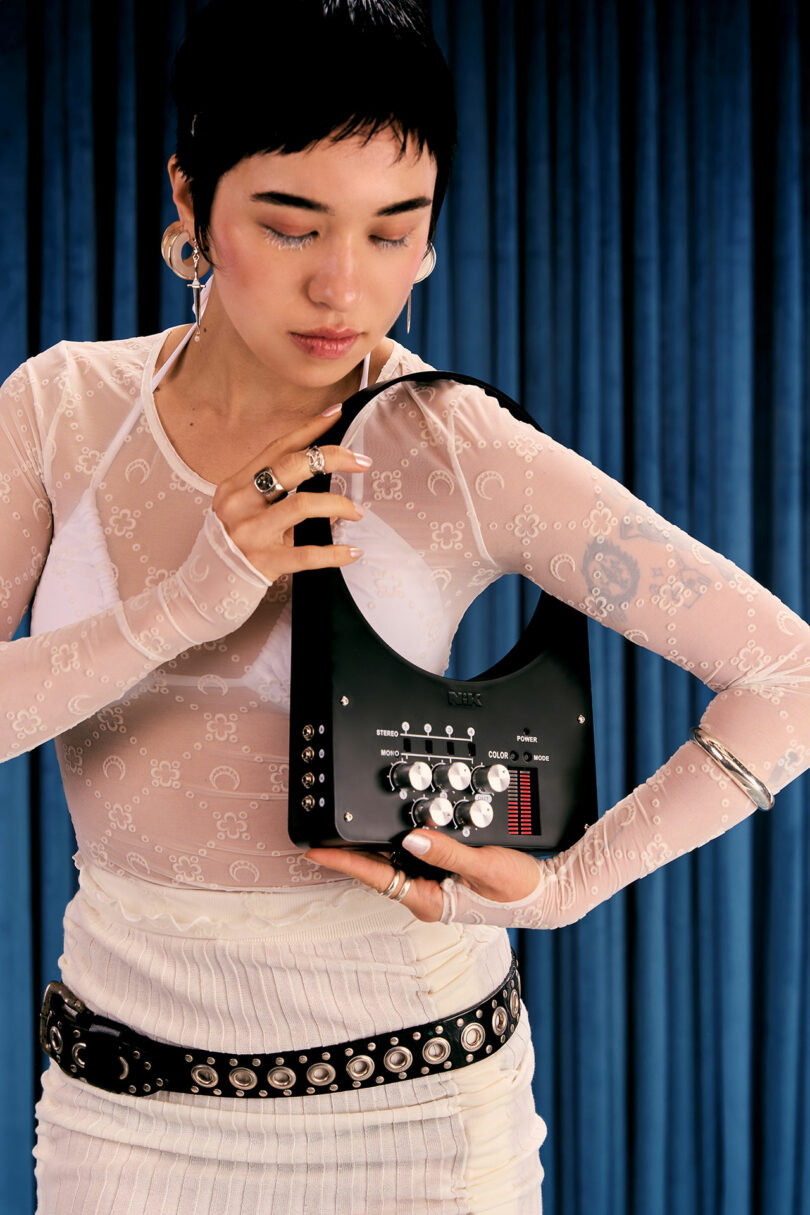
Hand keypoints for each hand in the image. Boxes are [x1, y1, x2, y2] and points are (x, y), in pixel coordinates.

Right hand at [212, 406, 368, 581]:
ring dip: (338, 505)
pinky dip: (335, 553)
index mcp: (235, 484)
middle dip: (332, 459)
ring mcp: (251, 533)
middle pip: (290, 467)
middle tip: (361, 462)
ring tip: (357, 511)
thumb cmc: (235, 541)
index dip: (309, 429)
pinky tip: (353, 551)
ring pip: (303, 505)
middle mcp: (240, 504)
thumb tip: (327, 483)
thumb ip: (278, 493)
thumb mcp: (247, 509)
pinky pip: (308, 554)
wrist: (209, 585)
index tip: (337, 414)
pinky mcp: (264, 561)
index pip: (277, 448)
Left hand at [304, 829, 542, 921]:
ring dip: (374, 846)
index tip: (316, 851)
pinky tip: (394, 827)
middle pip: (378, 870)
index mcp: (430, 900)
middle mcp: (427, 896)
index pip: (376, 878)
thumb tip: (411, 838)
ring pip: (395, 863)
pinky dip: (400, 842)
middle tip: (321, 830)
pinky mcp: (444, 877)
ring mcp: (435, 887)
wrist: (547, 895)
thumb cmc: (519, 889)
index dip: (343, 863)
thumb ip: (447, 851)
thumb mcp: (483, 865)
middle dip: (350, 853)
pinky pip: (414, 858)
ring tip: (346, 825)